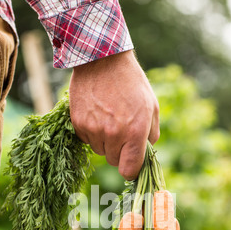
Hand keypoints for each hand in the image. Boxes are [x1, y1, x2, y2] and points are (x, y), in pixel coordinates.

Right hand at [69, 50, 159, 180]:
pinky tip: (96, 114)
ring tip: (108, 118)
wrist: (103, 59)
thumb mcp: (151, 106)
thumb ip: (151, 134)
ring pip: (99, 150)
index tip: (131, 164)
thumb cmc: (131, 83)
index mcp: (135, 132)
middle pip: (113, 161)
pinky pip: (86, 140)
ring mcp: (94, 130)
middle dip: (118, 151)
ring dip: (104, 141)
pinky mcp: (79, 124)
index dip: (131, 170)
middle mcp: (113, 134)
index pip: (129, 170)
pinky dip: (91, 132)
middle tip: (121, 131)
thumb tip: (145, 152)